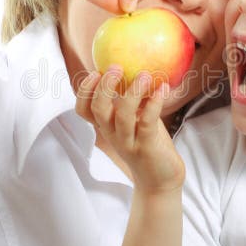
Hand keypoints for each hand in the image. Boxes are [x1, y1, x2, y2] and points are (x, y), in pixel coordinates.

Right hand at [75, 66, 184, 192]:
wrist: (160, 180)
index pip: (83, 110)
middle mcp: (112, 134)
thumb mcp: (136, 120)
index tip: (95, 72)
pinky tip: (163, 89)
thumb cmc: (149, 144)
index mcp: (106, 126)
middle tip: (116, 67)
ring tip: (144, 75)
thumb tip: (139, 66)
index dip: (85, 90)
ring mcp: (128, 142)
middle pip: (97, 109)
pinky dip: (154, 104)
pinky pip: (147, 122)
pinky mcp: (147, 147)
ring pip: (122, 116)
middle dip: (104, 86)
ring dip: (132, 92)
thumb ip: (133, 100)